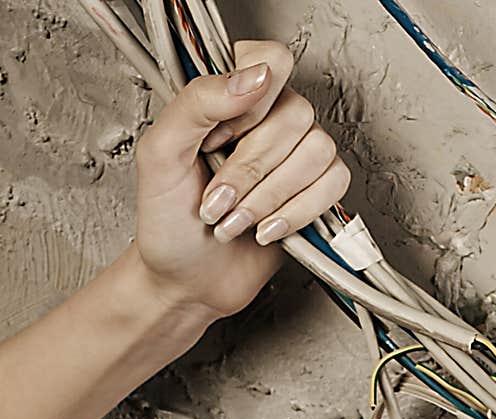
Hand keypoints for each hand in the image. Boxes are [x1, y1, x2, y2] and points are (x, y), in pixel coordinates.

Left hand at [134, 40, 350, 322]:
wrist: (185, 279)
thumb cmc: (167, 221)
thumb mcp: (160, 153)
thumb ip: (199, 102)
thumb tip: (255, 75)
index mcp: (230, 100)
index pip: (272, 60)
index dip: (256, 98)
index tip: (223, 136)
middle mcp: (269, 123)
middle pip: (297, 116)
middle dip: (252, 169)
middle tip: (218, 199)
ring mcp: (296, 160)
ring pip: (319, 152)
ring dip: (272, 196)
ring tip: (238, 220)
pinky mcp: (315, 196)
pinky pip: (333, 186)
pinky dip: (298, 212)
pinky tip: (266, 229)